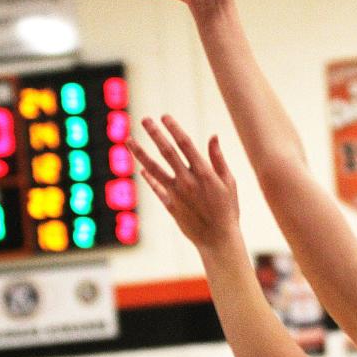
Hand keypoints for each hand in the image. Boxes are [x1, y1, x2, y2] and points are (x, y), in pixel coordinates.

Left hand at [127, 115, 241, 250]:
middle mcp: (187, 181)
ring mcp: (176, 193)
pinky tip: (141, 168)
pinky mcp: (170, 205)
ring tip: (128, 140)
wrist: (218, 239)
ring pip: (154, 168)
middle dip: (155, 134)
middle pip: (167, 152)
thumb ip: (218, 159)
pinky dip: (148, 177)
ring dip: (140, 153)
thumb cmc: (227, 209)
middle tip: (144, 119)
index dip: (174, 129)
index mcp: (204, 173)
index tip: (165, 116)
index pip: (186, 144)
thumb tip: (213, 136)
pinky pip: (156, 187)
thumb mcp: (228, 182)